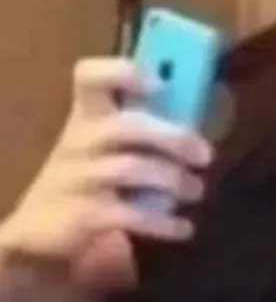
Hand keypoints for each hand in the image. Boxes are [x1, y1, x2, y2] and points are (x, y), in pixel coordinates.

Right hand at [0, 57, 213, 280]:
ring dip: (174, 180)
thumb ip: (145, 129)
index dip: (122, 73)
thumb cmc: (90, 176)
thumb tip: (205, 117)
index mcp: (88, 115)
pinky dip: (164, 223)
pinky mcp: (84, 215)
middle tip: (205, 156)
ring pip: (130, 169)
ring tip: (195, 191)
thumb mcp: (106, 145)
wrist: (43, 225)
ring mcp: (79, 178)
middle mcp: (80, 140)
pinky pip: (132, 215)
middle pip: (126, 126)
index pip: (89, 77)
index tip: (158, 83)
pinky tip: (184, 228)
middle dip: (173, 138)